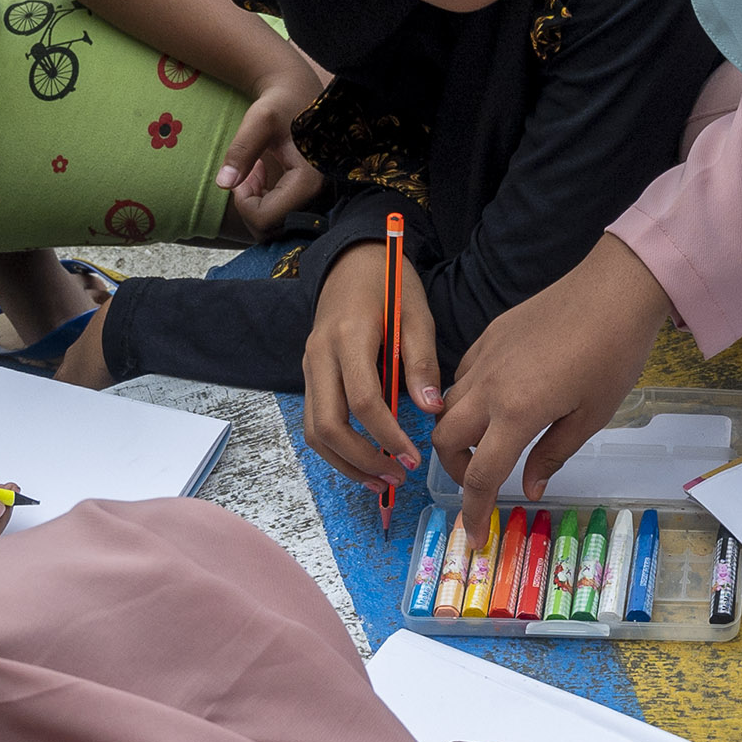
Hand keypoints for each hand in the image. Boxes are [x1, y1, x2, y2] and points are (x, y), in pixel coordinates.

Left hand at [213, 42, 330, 233]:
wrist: (299, 92)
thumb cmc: (280, 104)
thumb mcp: (259, 121)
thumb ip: (241, 150)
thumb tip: (223, 184)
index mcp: (310, 181)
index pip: (266, 218)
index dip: (244, 203)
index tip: (243, 173)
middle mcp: (320, 196)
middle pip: (273, 229)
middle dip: (251, 206)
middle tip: (247, 173)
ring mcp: (320, 200)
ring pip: (278, 228)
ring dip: (258, 205)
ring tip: (254, 172)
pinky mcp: (315, 198)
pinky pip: (285, 218)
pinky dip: (268, 204)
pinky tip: (264, 177)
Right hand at [302, 238, 438, 488]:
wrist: (351, 260)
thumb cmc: (388, 282)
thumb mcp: (415, 313)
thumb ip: (421, 361)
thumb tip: (431, 409)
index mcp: (349, 337)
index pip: (363, 399)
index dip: (388, 435)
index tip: (413, 457)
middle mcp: (320, 355)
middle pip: (327, 424)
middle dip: (361, 459)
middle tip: (396, 478)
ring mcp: (309, 366)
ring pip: (314, 430)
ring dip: (345, 463)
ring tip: (382, 482)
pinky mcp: (310, 374)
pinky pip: (315, 421)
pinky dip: (336, 449)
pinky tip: (365, 462)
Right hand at [432, 235, 671, 538]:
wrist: (614, 289)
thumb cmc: (613, 354)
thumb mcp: (590, 416)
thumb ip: (553, 455)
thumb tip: (530, 488)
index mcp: (516, 412)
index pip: (480, 475)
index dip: (474, 511)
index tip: (475, 537)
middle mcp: (488, 386)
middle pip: (445, 440)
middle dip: (456, 469)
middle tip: (484, 480)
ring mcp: (484, 357)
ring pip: (446, 406)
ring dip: (458, 434)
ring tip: (491, 443)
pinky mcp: (489, 335)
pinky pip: (460, 377)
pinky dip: (466, 400)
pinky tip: (497, 403)